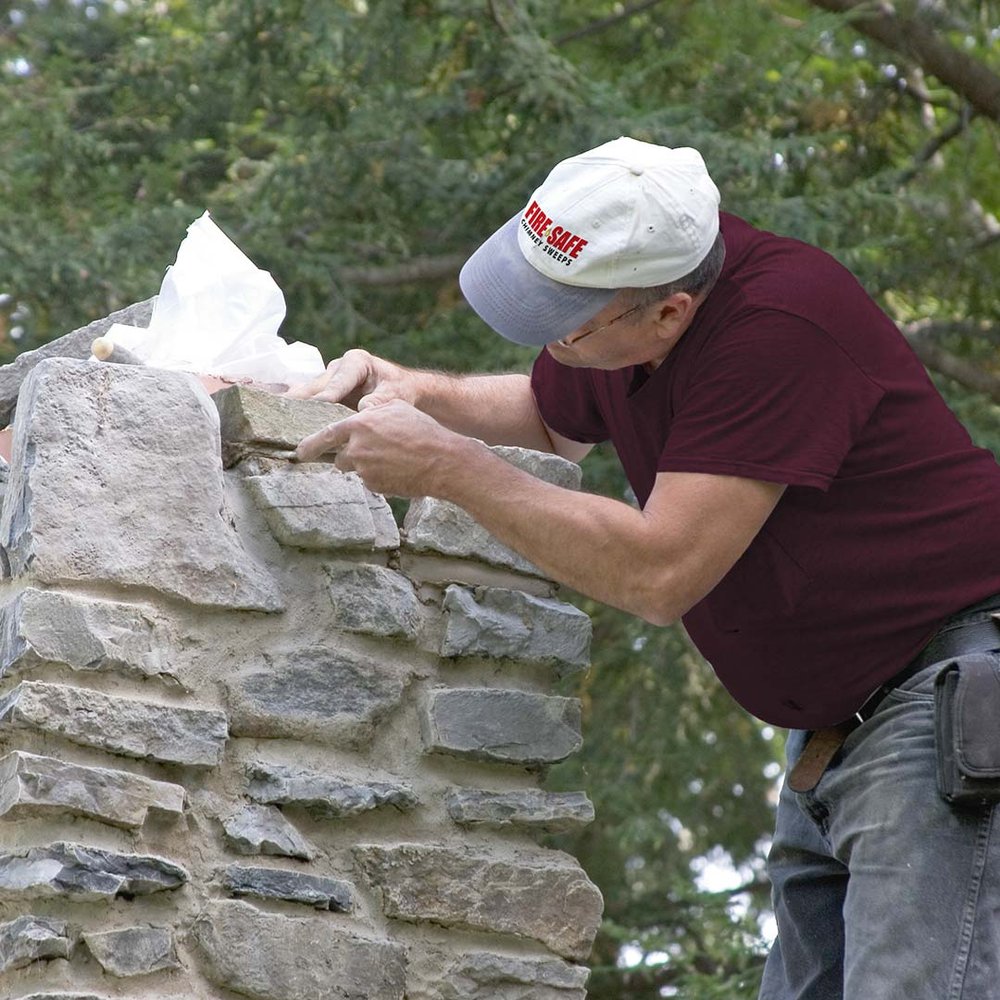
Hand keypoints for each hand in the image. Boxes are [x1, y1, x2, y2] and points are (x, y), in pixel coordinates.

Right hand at [284, 349, 418, 410]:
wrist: (402, 390)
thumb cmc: (400, 389)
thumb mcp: (395, 394)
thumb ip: (380, 401)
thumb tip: (363, 409)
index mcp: (355, 362)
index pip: (337, 382)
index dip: (326, 396)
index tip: (317, 407)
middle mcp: (337, 368)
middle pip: (316, 386)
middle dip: (300, 401)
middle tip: (283, 414)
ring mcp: (328, 380)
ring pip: (308, 394)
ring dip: (295, 408)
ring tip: (278, 420)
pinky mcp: (324, 393)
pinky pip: (310, 403)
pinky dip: (299, 413)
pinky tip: (285, 424)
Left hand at [294, 398, 467, 497]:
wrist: (442, 460)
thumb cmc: (422, 430)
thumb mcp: (395, 408)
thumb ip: (370, 413)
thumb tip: (359, 416)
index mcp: (358, 425)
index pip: (325, 435)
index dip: (309, 445)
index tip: (299, 453)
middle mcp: (356, 449)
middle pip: (339, 457)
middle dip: (349, 457)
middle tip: (372, 453)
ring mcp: (364, 470)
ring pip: (356, 469)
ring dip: (366, 466)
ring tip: (391, 459)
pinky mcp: (375, 486)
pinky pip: (370, 481)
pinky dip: (380, 477)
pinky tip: (398, 470)